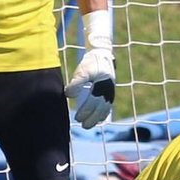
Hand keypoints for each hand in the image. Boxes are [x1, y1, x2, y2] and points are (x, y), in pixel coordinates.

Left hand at [65, 9, 114, 127]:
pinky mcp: (110, 92)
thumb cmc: (90, 63)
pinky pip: (108, 106)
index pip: (93, 102)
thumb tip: (69, 96)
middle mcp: (108, 91)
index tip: (77, 118)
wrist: (102, 54)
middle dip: (92, 118)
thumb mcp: (82, 71)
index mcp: (102, 86)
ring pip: (105, 109)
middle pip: (100, 109)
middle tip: (83, 126)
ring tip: (88, 125)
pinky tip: (97, 118)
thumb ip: (76, 83)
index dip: (85, 111)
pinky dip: (102, 113)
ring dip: (97, 118)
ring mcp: (110, 92)